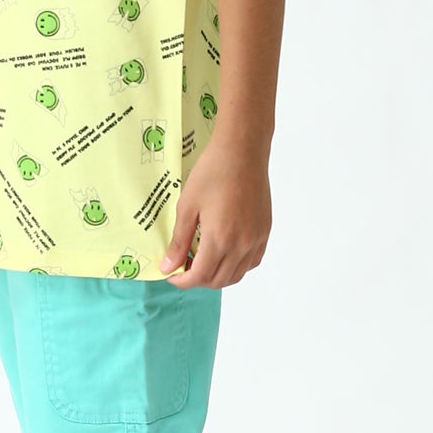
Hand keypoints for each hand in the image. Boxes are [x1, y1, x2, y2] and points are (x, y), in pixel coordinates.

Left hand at [158, 141, 270, 288]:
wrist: (242, 151)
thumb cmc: (213, 172)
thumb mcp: (187, 206)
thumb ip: (178, 241)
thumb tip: (168, 266)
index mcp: (219, 238)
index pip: (200, 276)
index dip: (182, 280)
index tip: (170, 274)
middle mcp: (241, 244)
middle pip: (218, 280)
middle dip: (198, 279)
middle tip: (183, 266)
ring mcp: (256, 239)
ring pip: (236, 274)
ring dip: (217, 275)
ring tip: (202, 260)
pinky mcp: (264, 231)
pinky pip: (252, 261)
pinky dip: (236, 266)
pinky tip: (224, 253)